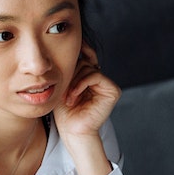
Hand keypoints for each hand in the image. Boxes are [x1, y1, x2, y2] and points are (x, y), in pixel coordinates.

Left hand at [53, 44, 116, 174]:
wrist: (72, 131)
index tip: (63, 49)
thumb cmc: (63, 111)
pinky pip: (95, 75)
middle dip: (71, 72)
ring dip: (74, 81)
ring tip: (68, 97)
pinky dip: (81, 84)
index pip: (84, 56)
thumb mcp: (61, 83)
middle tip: (64, 90)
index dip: (77, 51)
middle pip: (84, 60)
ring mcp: (108, 84)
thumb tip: (67, 43)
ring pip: (88, 67)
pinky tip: (74, 96)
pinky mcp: (112, 91)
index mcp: (90, 76)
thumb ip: (67, 67)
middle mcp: (100, 79)